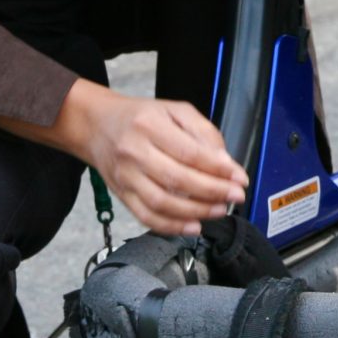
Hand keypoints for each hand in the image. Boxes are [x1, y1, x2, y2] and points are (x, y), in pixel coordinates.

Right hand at [73, 85, 248, 235]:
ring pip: (162, 202)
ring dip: (196, 211)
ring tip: (219, 210)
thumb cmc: (140, 117)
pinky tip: (193, 226)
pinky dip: (172, 227)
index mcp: (150, 125)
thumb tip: (225, 162)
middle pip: (177, 179)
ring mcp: (125, 176)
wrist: (97, 125)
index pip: (190, 152)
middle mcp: (134, 151)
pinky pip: (146, 217)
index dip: (218, 169)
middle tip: (235, 196)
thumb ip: (203, 132)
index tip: (239, 177)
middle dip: (213, 191)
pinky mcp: (122, 194)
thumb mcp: (175, 110)